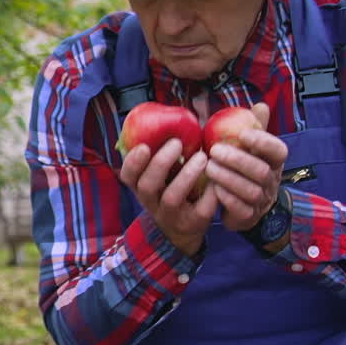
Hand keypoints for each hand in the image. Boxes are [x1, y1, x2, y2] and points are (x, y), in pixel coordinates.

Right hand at [119, 137, 216, 255]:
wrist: (183, 232)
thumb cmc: (174, 191)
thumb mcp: (165, 176)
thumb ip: (168, 152)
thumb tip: (191, 112)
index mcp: (143, 188)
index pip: (128, 176)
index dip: (133, 162)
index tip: (144, 146)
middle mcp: (153, 202)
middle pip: (148, 185)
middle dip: (161, 162)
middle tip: (176, 142)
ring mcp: (172, 215)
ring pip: (172, 197)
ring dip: (186, 175)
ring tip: (202, 157)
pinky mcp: (193, 224)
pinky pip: (200, 210)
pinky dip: (209, 194)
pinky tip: (217, 181)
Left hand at [203, 102, 286, 232]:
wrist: (246, 205)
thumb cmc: (245, 169)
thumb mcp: (251, 148)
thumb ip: (255, 127)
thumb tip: (261, 105)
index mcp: (273, 162)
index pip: (278, 151)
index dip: (263, 142)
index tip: (243, 134)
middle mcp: (271, 181)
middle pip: (261, 171)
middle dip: (238, 160)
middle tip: (214, 150)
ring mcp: (261, 200)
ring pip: (250, 191)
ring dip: (228, 178)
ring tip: (209, 167)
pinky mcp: (249, 216)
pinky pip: (241, 209)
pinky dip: (227, 198)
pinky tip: (214, 188)